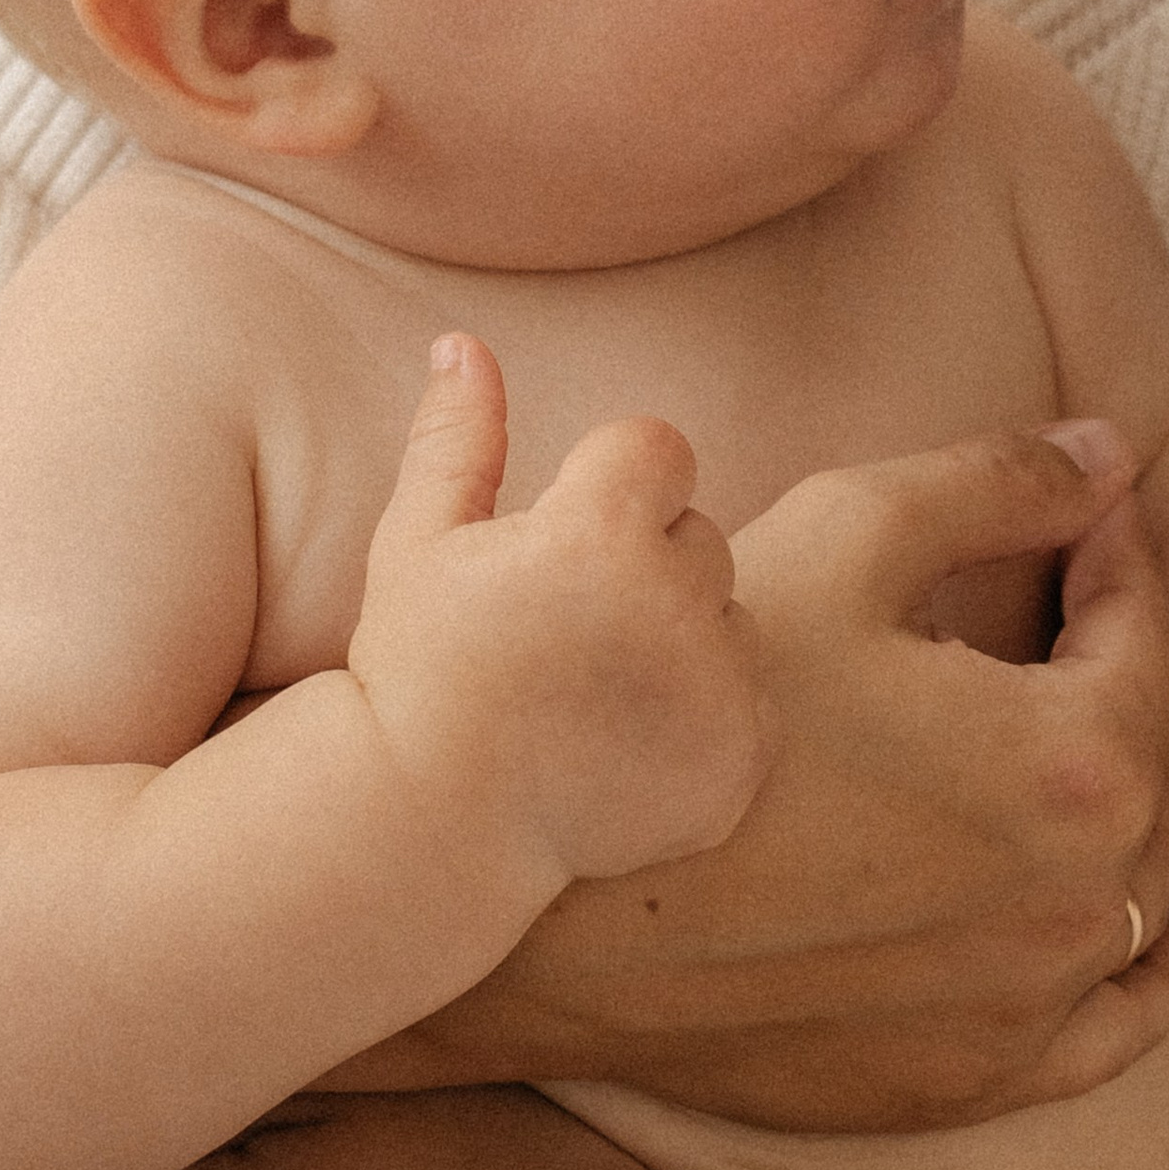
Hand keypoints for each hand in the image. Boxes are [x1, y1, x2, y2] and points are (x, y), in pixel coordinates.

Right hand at [322, 427, 1168, 1126]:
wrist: (553, 898)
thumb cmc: (696, 697)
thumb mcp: (844, 535)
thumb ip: (997, 483)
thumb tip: (1111, 455)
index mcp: (1075, 763)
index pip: (1141, 633)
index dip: (1115, 553)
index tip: (1086, 511)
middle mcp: (1079, 900)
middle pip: (1153, 764)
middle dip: (1128, 672)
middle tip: (1084, 612)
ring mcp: (1028, 1006)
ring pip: (1139, 888)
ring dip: (1137, 803)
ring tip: (1105, 734)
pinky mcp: (968, 1080)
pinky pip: (1106, 1034)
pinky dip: (1145, 981)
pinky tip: (1167, 947)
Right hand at [347, 333, 769, 895]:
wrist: (429, 825)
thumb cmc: (415, 673)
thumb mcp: (417, 546)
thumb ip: (455, 439)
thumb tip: (463, 343)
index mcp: (599, 533)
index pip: (659, 449)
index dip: (609, 488)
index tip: (561, 544)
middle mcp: (674, 605)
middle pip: (700, 536)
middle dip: (647, 567)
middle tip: (568, 632)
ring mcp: (716, 688)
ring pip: (732, 618)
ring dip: (685, 639)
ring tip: (596, 692)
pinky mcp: (741, 757)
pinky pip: (753, 699)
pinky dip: (708, 717)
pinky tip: (629, 746)